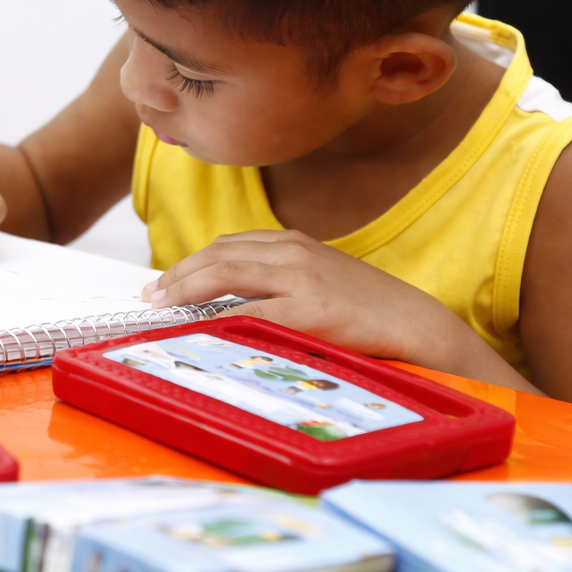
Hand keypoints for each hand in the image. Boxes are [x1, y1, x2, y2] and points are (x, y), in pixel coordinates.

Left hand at [143, 230, 538, 391]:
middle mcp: (294, 252)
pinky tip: (198, 328)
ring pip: (224, 274)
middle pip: (219, 255)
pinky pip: (248, 311)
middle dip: (179, 274)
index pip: (230, 245)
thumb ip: (285, 287)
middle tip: (152, 296)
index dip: (192, 262)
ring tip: (162, 307)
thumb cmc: (371, 315)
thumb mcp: (325, 285)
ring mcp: (300, 278)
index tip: (166, 282)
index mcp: (297, 244)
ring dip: (186, 289)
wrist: (419, 327)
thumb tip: (239, 305)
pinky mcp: (309, 309)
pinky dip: (217, 317)